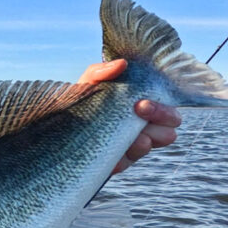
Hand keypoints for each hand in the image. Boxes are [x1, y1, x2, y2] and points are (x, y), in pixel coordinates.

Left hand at [77, 59, 181, 173]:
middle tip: (138, 109)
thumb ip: (102, 71)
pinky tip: (114, 154)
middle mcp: (142, 128)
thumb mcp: (89, 83)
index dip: (164, 109)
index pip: (169, 112)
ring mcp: (132, 146)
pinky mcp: (117, 162)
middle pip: (170, 128)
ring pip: (154, 143)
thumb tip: (122, 64)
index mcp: (143, 109)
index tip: (142, 102)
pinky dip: (122, 158)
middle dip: (160, 116)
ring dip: (144, 140)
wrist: (57, 126)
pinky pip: (126, 163)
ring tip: (130, 134)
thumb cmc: (81, 101)